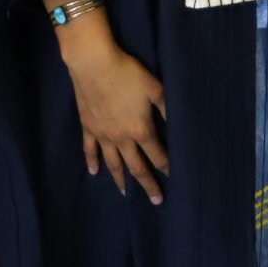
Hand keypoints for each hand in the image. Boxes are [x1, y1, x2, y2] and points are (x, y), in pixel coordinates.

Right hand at [59, 27, 170, 203]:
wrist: (93, 65)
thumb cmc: (128, 74)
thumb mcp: (155, 89)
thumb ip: (168, 108)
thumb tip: (180, 124)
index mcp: (141, 130)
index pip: (157, 155)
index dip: (167, 167)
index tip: (174, 179)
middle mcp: (121, 138)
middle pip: (136, 167)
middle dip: (148, 184)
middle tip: (156, 201)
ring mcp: (102, 135)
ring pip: (113, 163)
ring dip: (120, 179)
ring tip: (125, 193)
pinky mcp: (88, 128)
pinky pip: (89, 149)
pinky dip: (92, 162)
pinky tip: (94, 172)